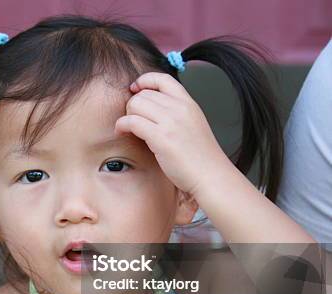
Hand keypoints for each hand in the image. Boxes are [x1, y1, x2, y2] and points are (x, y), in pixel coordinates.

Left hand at [114, 72, 232, 196]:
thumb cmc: (200, 157)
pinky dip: (121, 125)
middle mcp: (180, 108)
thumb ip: (176, 114)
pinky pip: (132, 121)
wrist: (210, 175)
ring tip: (127, 128)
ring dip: (126, 115)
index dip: (145, 80)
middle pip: (144, 93)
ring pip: (136, 104)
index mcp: (189, 103)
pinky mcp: (161, 138)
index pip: (163, 79)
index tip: (135, 88)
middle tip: (132, 119)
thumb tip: (150, 109)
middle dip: (132, 105)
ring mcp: (171, 122)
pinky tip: (121, 132)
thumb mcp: (193, 125)